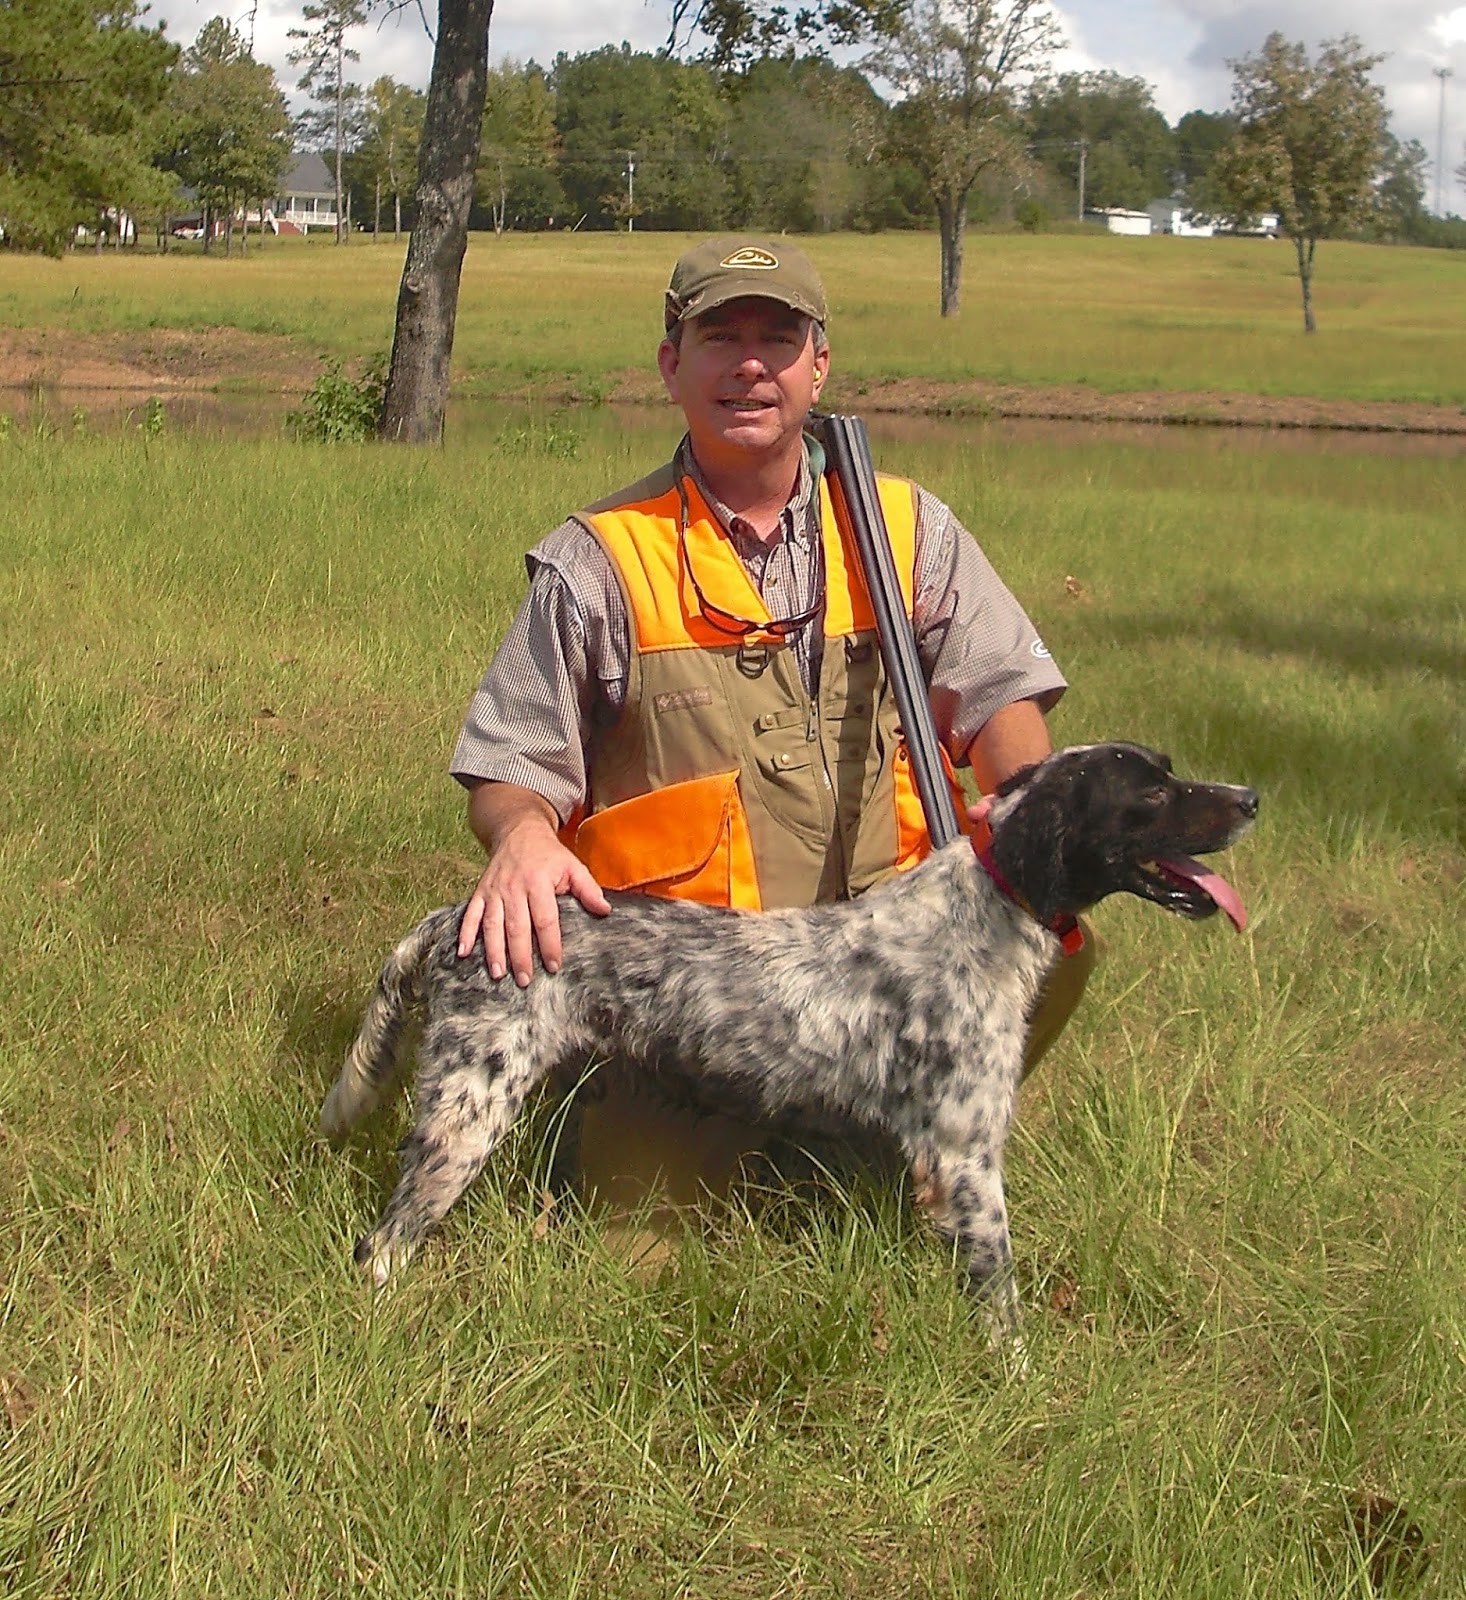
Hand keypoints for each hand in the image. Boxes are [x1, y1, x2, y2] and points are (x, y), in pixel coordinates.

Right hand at [456, 818, 610, 985]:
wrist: (519, 831)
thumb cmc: (549, 854)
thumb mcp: (572, 866)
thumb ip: (588, 889)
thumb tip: (605, 910)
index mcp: (538, 882)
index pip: (545, 919)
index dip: (550, 944)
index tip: (554, 965)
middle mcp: (514, 888)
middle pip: (517, 927)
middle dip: (520, 956)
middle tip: (525, 980)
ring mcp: (494, 890)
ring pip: (492, 924)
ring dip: (494, 951)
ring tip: (498, 974)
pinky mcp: (481, 891)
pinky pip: (471, 914)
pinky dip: (465, 933)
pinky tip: (463, 952)